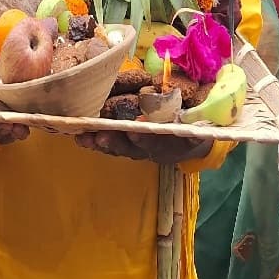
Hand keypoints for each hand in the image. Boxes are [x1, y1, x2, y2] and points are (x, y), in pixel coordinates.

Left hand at [75, 131, 212, 163]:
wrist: (191, 143)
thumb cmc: (192, 128)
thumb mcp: (198, 129)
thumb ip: (194, 130)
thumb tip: (194, 131)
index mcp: (170, 143)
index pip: (157, 142)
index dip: (146, 138)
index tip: (135, 130)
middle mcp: (151, 150)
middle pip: (132, 148)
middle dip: (115, 142)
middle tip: (100, 137)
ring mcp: (137, 150)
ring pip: (117, 148)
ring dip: (99, 143)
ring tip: (83, 137)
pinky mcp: (126, 146)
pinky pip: (110, 146)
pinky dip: (95, 142)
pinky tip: (79, 136)